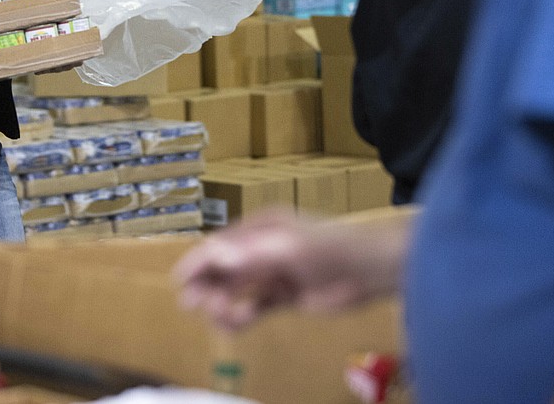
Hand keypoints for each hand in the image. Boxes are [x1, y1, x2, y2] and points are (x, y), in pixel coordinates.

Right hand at [173, 209, 406, 331]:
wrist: (373, 270)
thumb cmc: (332, 249)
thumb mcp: (288, 249)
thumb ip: (251, 255)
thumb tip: (215, 257)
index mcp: (260, 228)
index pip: (220, 244)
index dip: (198, 261)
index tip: (180, 281)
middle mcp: (263, 248)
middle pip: (224, 268)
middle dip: (207, 285)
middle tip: (195, 305)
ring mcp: (274, 272)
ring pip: (237, 289)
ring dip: (223, 302)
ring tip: (220, 317)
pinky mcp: (287, 295)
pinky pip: (256, 305)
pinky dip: (243, 314)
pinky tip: (237, 324)